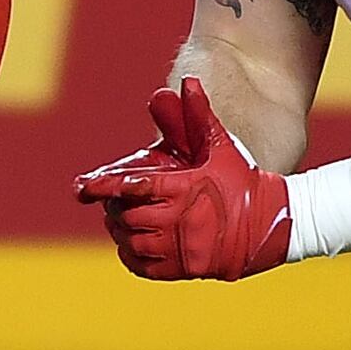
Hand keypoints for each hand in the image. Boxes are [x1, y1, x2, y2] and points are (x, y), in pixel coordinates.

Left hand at [73, 77, 295, 280]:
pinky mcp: (183, 269)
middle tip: (109, 198)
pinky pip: (142, 266)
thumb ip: (199, 115)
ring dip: (119, 230)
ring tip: (119, 217)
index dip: (103, 186)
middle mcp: (177, 221)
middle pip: (126, 215)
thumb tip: (188, 80)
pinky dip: (130, 254)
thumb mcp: (221, 146)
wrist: (269, 224)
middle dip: (113, 206)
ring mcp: (180, 248)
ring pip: (131, 241)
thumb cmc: (243, 180)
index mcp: (183, 188)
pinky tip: (130, 242)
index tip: (81, 187)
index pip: (133, 187)